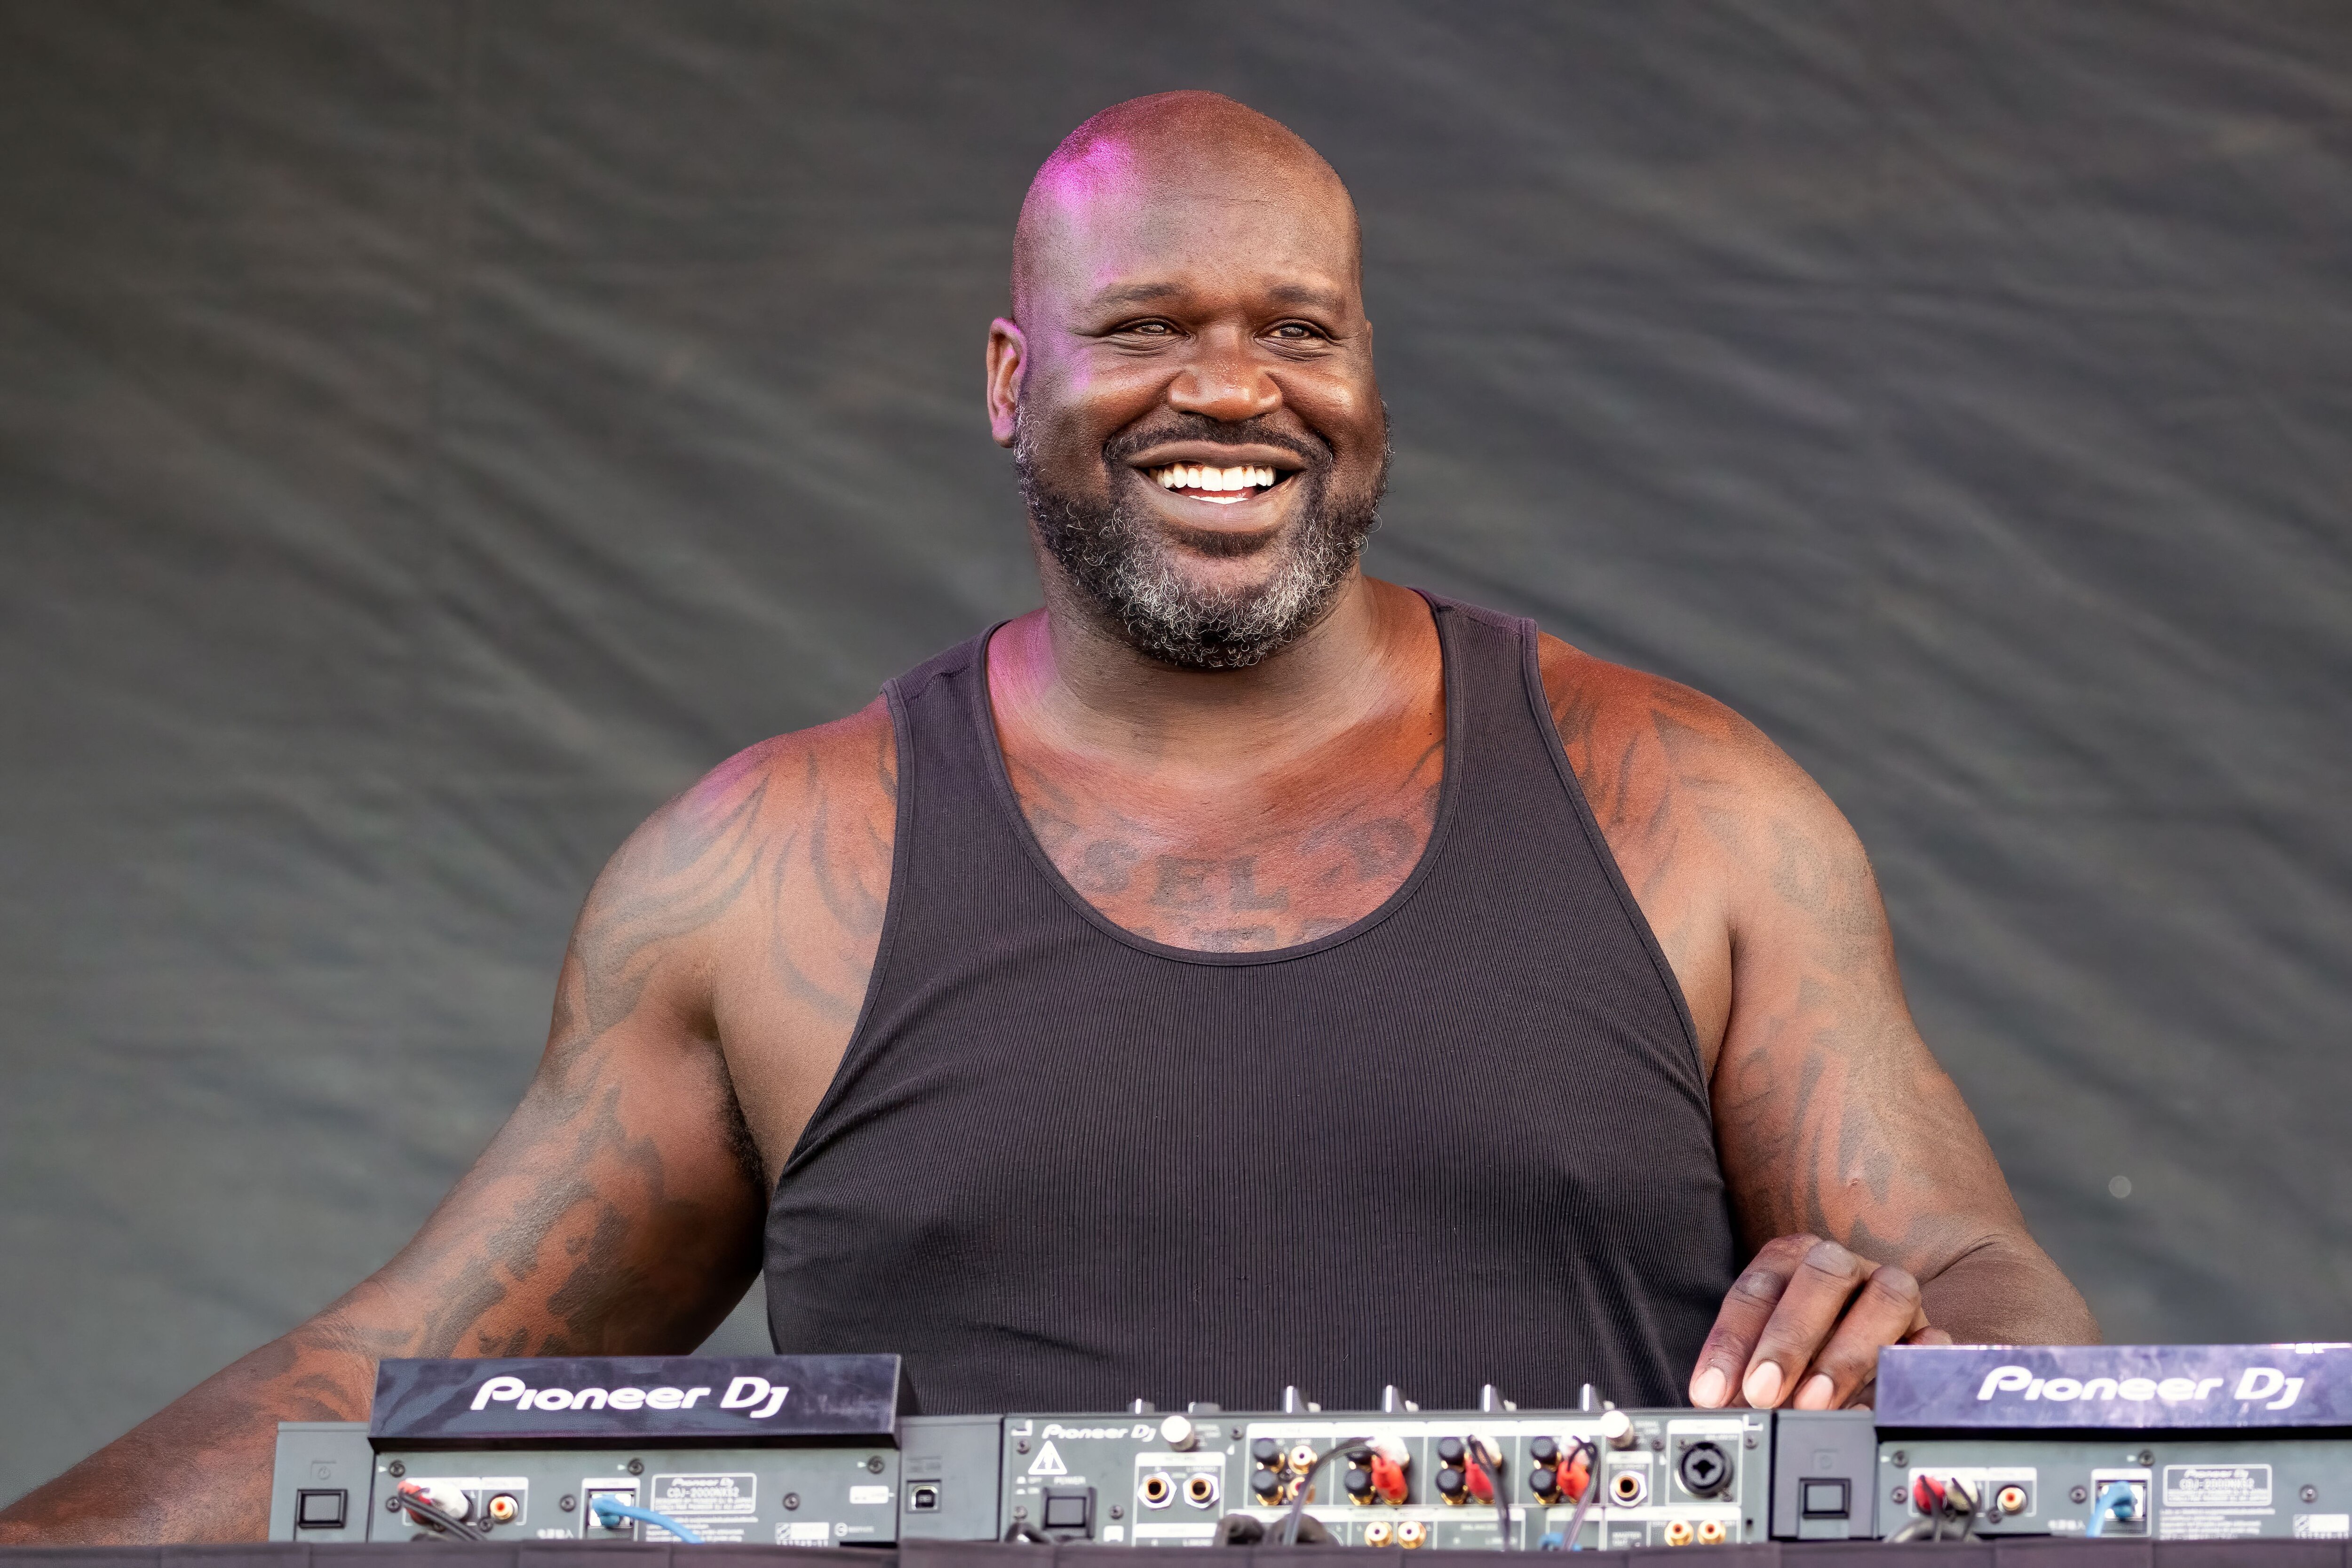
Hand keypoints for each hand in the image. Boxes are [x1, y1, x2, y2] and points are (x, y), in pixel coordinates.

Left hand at [1687, 1235, 1953, 1409]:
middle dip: (1789, 1337)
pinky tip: (1877, 1402)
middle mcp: (1846, 1267)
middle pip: (1824, 1276)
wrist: (1857, 1338)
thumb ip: (1744, 1375)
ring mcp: (1894, 1295)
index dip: (1730, 1342)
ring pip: (1888, 1298)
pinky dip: (1909, 1369)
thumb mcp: (1761, 1356)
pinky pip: (1934, 1341)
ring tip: (1813, 1403)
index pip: (1758, 1289)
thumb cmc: (1797, 1349)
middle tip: (1762, 1392)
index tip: (1712, 1391)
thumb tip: (1719, 1409)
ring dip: (1847, 1353)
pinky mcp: (1931, 1331)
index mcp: (1794, 1259)